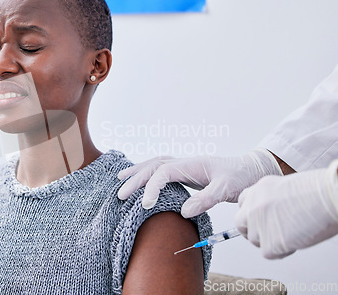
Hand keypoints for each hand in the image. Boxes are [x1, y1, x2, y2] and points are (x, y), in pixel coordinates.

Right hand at [118, 149, 282, 216]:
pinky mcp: (186, 173)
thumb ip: (206, 198)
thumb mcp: (227, 189)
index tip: (145, 205)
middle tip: (121, 195)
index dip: (152, 187)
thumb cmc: (241, 176)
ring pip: (154, 165)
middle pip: (153, 166)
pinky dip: (147, 173)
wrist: (252, 169)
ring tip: (120, 179)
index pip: (164, 172)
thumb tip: (183, 211)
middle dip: (136, 180)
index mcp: (192, 164)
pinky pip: (161, 170)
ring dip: (137, 172)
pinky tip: (141, 179)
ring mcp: (184, 166)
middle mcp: (185, 162)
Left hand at [235, 160, 337, 258]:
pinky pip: (268, 253)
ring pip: (255, 240)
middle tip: (268, 235)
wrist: (330, 197)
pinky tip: (296, 240)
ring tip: (292, 233)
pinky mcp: (270, 242)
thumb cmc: (317, 191)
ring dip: (270, 241)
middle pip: (241, 223)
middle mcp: (254, 205)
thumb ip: (271, 199)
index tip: (258, 219)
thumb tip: (270, 214)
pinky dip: (282, 251)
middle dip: (251, 231)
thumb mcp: (286, 186)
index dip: (251, 213)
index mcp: (259, 189)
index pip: (243, 203)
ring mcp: (259, 224)